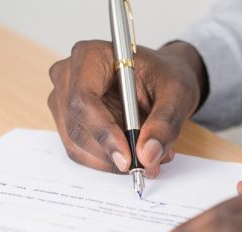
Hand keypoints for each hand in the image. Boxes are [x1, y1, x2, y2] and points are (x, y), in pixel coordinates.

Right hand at [48, 41, 206, 176]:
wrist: (160, 80)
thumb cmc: (164, 76)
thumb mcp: (178, 94)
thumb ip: (165, 123)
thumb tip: (148, 154)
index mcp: (90, 56)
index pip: (83, 99)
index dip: (103, 132)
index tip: (127, 158)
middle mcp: (68, 76)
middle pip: (77, 126)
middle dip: (111, 152)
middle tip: (146, 164)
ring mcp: (63, 101)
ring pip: (77, 144)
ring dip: (112, 160)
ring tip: (148, 156)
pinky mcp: (68, 122)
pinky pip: (81, 152)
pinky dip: (108, 160)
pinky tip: (133, 153)